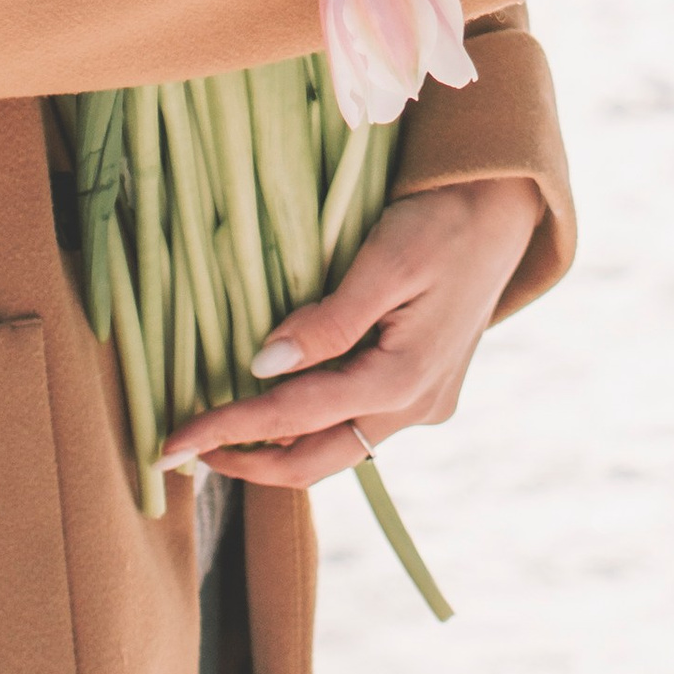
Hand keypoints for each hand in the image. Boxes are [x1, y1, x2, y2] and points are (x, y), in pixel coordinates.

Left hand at [156, 175, 541, 488]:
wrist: (502, 210)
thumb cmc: (441, 223)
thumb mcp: (383, 261)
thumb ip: (328, 322)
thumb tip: (264, 366)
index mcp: (403, 380)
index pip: (294, 418)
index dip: (228, 429)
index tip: (172, 441)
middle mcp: (415, 407)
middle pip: (316, 461)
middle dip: (247, 463)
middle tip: (183, 452)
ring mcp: (423, 404)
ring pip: (337, 448)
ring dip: (278, 448)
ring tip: (220, 435)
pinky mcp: (424, 391)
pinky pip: (357, 423)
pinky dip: (312, 424)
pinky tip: (277, 407)